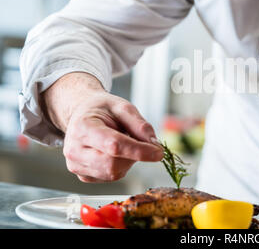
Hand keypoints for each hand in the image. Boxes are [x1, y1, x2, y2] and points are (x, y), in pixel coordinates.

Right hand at [41, 72, 163, 182]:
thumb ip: (139, 124)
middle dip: (134, 155)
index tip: (158, 152)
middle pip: (113, 164)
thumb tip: (153, 144)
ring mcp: (76, 165)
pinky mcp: (83, 176)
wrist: (82, 115)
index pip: (114, 145)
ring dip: (128, 161)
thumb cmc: (102, 110)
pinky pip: (110, 177)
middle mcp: (74, 149)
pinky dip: (121, 166)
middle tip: (140, 142)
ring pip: (113, 173)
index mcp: (82, 127)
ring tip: (124, 143)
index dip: (139, 150)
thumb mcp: (122, 107)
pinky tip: (115, 153)